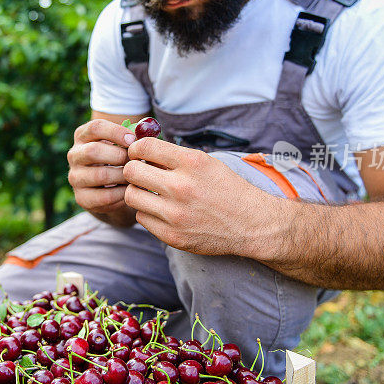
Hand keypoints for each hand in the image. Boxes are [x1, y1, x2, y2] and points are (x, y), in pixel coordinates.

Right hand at [67, 119, 135, 215]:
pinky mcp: (81, 198)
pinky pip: (105, 196)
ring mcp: (75, 177)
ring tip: (135, 176)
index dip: (116, 132)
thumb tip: (145, 132)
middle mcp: (74, 155)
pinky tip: (130, 190)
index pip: (95, 127)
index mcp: (83, 136)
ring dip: (123, 176)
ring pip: (100, 175)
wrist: (109, 190)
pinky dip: (122, 194)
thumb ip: (132, 137)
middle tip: (136, 161)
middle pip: (93, 151)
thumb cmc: (120, 160)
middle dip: (120, 156)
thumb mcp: (122, 145)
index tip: (133, 140)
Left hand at [123, 138, 274, 257]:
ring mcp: (176, 214)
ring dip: (138, 192)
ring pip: (132, 196)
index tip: (138, 154)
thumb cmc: (227, 189)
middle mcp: (181, 187)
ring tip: (151, 193)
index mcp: (191, 163)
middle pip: (131, 172)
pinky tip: (162, 211)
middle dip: (133, 170)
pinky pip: (142, 219)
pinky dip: (148, 213)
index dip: (136, 149)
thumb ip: (174, 157)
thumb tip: (140, 150)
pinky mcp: (172, 236)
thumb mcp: (206, 163)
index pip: (144, 147)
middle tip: (141, 174)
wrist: (252, 224)